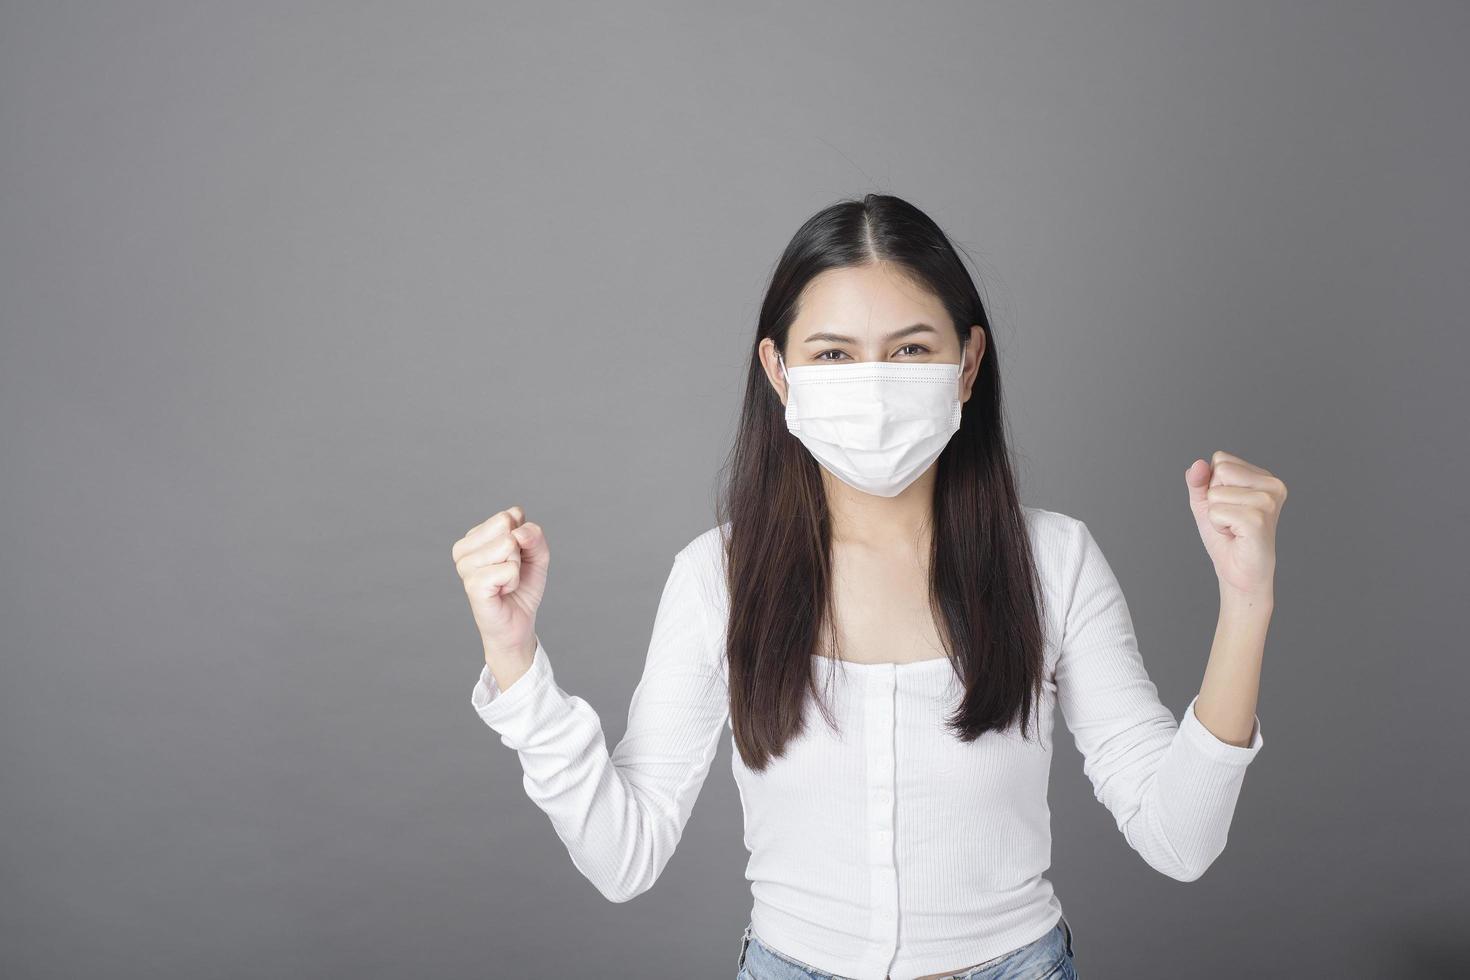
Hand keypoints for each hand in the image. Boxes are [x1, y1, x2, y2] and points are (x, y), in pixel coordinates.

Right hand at [451, 505, 549, 663]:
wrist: (518, 623)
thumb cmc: (522, 588)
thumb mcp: (537, 555)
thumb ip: (534, 535)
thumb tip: (517, 533)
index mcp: (475, 536)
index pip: (511, 515)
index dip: (524, 538)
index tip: (515, 558)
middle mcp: (464, 548)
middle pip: (507, 526)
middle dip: (520, 552)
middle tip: (510, 573)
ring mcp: (465, 566)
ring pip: (508, 545)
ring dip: (516, 568)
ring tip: (505, 583)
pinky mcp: (472, 584)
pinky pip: (508, 569)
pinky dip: (514, 582)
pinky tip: (502, 592)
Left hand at [1185, 451, 1286, 602]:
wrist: (1239, 573)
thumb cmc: (1226, 538)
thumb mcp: (1206, 503)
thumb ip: (1198, 481)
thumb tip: (1197, 464)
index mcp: (1264, 477)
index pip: (1221, 460)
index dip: (1213, 485)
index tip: (1229, 506)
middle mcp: (1272, 485)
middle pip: (1219, 471)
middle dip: (1214, 498)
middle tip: (1231, 519)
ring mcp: (1268, 502)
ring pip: (1215, 493)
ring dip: (1216, 515)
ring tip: (1234, 528)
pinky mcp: (1258, 520)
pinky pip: (1216, 512)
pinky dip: (1218, 526)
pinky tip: (1235, 535)